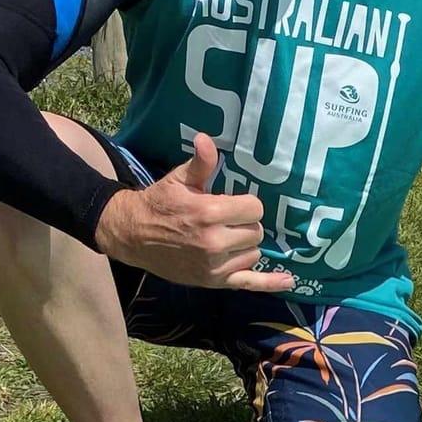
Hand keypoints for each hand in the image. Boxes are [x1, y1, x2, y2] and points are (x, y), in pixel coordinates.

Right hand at [95, 133, 296, 292]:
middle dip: (245, 224)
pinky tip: (288, 280)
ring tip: (225, 238)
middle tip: (226, 220)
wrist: (133, 235)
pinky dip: (270, 283)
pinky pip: (249, 283)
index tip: (232, 203)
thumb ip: (200, 163)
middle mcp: (214, 241)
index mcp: (208, 212)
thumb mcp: (178, 179)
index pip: (255, 208)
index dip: (246, 204)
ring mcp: (214, 265)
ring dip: (245, 245)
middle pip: (256, 231)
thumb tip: (206, 139)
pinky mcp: (213, 281)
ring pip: (254, 253)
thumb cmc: (159, 203)